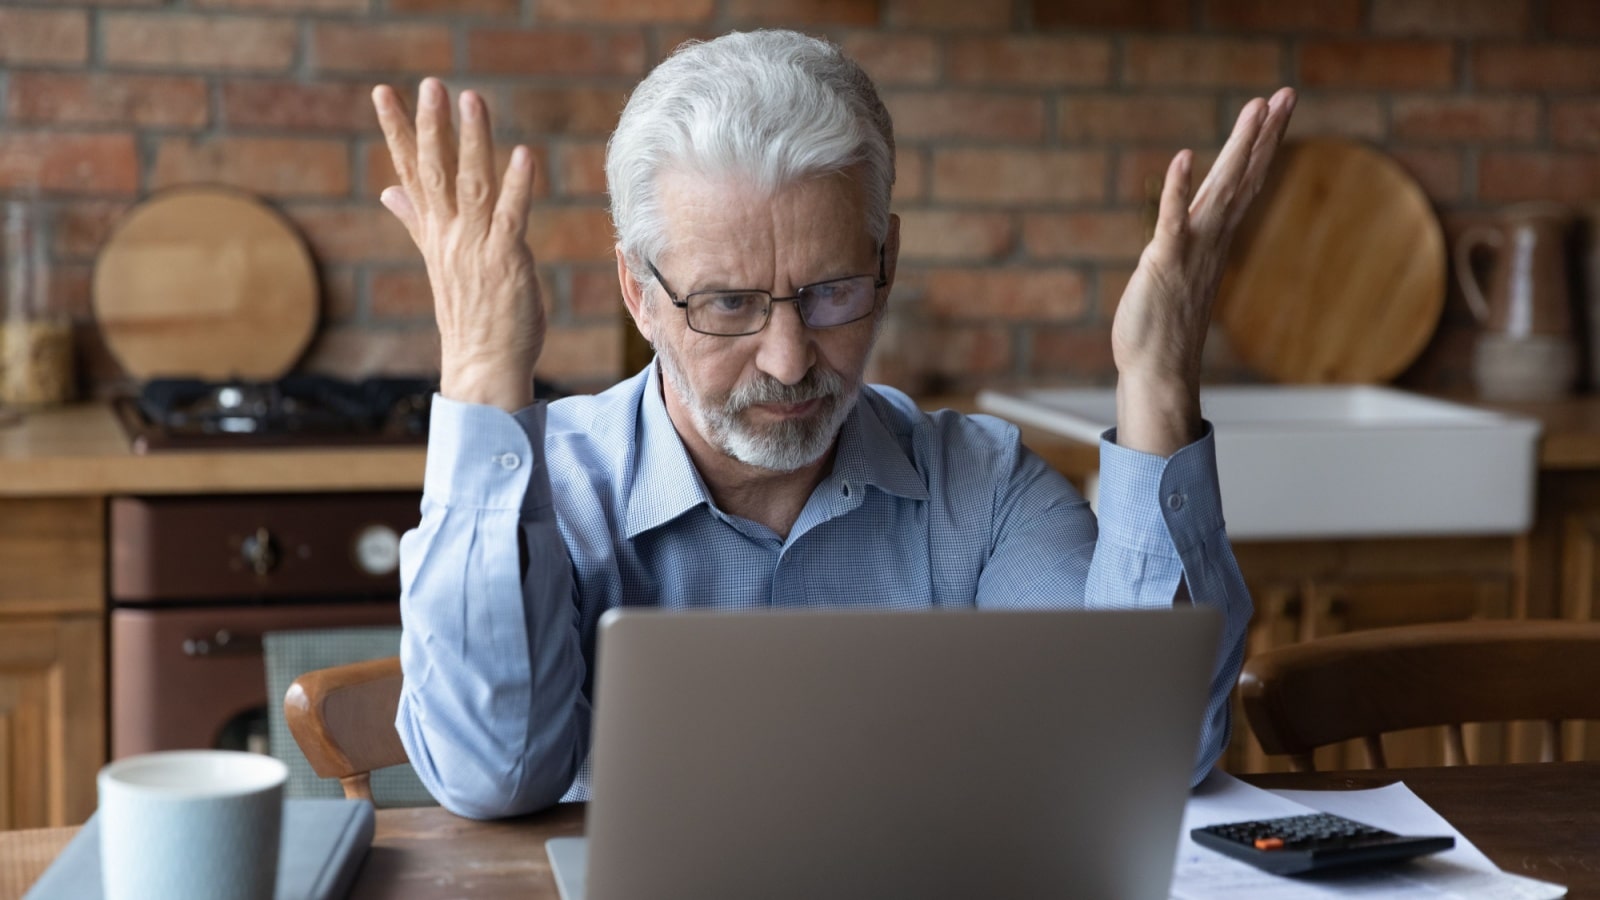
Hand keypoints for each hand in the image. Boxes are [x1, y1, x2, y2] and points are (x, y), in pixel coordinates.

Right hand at [372, 78, 543, 410]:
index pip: (411, 172)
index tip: (384, 93)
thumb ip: (415, 220)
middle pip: (435, 171)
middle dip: (430, 126)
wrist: (481, 366)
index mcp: (434, 232)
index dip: (398, 131)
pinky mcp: (506, 260)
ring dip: (471, 141)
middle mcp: (449, 235)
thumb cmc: (469, 314)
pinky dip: (517, 185)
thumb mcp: (439, 260)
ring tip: (471, 99)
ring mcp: (476, 247)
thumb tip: (389, 190)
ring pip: (471, 184)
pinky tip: (523, 154)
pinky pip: (510, 216)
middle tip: (428, 85)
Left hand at [1110, 88, 1295, 454]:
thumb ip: (1189, 248)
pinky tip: (1183, 159)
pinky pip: (1172, 221)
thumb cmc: (1163, 329)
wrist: (1156, 371)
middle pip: (1243, 177)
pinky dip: (1177, 190)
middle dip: (1264, 135)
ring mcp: (1191, 250)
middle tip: (1285, 94)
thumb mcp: (1181, 275)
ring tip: (1257, 109)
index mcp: (1214, 239)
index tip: (1278, 107)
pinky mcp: (1164, 263)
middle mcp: (1210, 240)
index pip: (1245, 182)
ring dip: (1238, 150)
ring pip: (1221, 191)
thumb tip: (1195, 231)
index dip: (1262, 144)